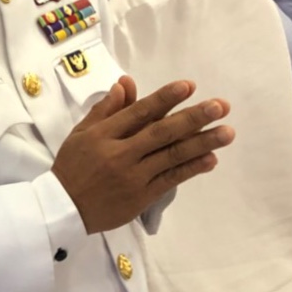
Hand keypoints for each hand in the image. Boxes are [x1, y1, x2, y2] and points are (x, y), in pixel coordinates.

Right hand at [52, 77, 233, 233]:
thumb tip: (125, 84)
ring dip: (202, 143)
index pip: (138, 112)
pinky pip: (171, 179)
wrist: (64, 208)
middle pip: (161, 132)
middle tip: (220, 106)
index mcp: (102, 135)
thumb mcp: (81, 133)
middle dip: (192, 117)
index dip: (164, 98)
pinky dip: (192, 169)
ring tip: (227, 132)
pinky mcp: (142, 197)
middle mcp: (120, 154)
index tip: (189, 86)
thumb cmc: (72, 166)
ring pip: (171, 156)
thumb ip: (105, 109)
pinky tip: (211, 159)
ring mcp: (133, 176)